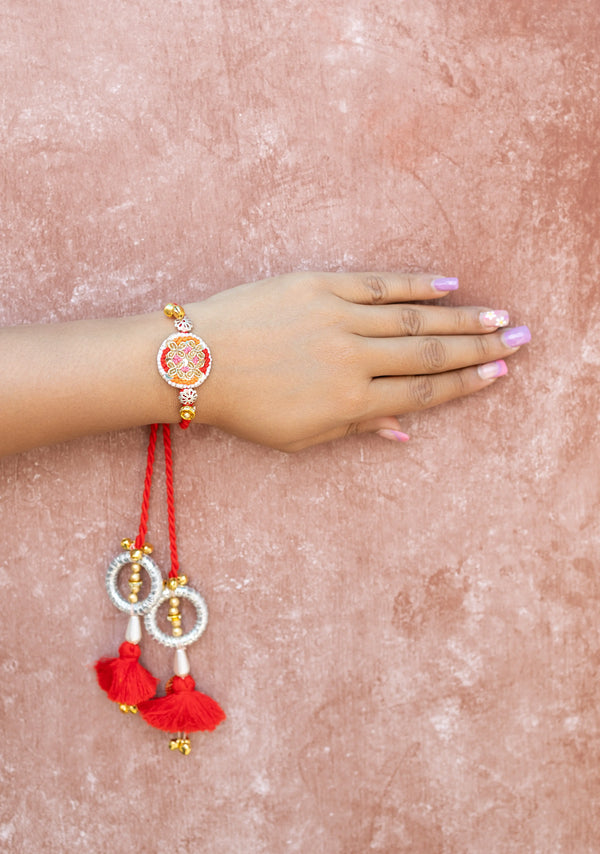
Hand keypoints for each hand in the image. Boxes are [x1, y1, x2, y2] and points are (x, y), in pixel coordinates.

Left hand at [189, 272, 529, 450]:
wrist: (195, 361)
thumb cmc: (246, 407)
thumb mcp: (300, 435)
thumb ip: (356, 429)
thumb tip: (403, 432)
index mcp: (351, 402)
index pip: (423, 392)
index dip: (465, 383)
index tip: (497, 372)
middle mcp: (354, 360)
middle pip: (431, 352)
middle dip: (479, 347)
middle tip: (518, 338)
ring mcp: (339, 318)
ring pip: (413, 317)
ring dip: (460, 316)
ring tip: (496, 314)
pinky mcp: (320, 285)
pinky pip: (378, 284)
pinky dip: (414, 284)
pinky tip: (446, 284)